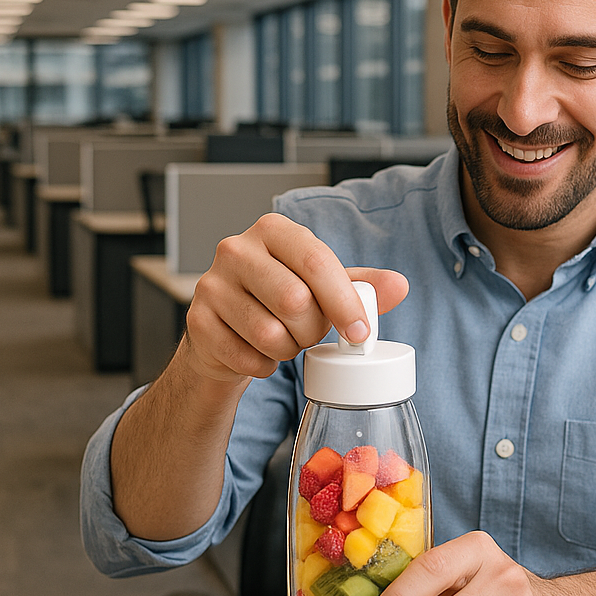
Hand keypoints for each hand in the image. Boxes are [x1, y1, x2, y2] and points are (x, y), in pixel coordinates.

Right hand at [184, 212, 408, 383]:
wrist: (227, 329)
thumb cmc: (281, 300)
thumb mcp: (324, 287)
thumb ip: (362, 286)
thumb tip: (399, 286)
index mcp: (274, 230)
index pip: (316, 261)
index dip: (344, 302)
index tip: (361, 333)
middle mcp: (237, 249)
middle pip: (294, 300)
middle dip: (311, 329)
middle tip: (308, 331)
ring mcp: (211, 284)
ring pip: (269, 333)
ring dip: (287, 348)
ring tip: (284, 339)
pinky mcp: (196, 322)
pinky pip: (246, 357)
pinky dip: (264, 365)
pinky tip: (260, 352)